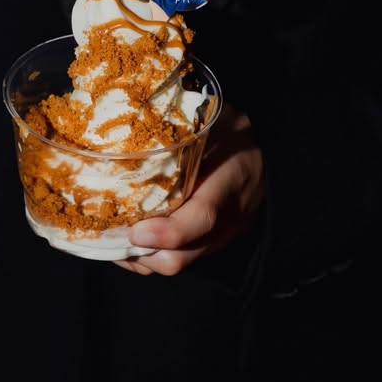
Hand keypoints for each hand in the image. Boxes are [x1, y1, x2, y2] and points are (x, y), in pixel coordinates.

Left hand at [114, 104, 264, 275]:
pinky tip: (132, 236)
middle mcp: (230, 215)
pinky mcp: (216, 241)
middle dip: (141, 251)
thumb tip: (133, 121)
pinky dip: (153, 254)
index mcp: (231, 177)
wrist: (271, 156)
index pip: (202, 217)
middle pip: (183, 255)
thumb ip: (183, 127)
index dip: (167, 232)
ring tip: (113, 235)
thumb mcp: (214, 119)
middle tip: (109, 231)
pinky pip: (182, 259)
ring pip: (178, 262)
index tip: (134, 230)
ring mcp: (224, 234)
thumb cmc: (234, 130)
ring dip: (142, 257)